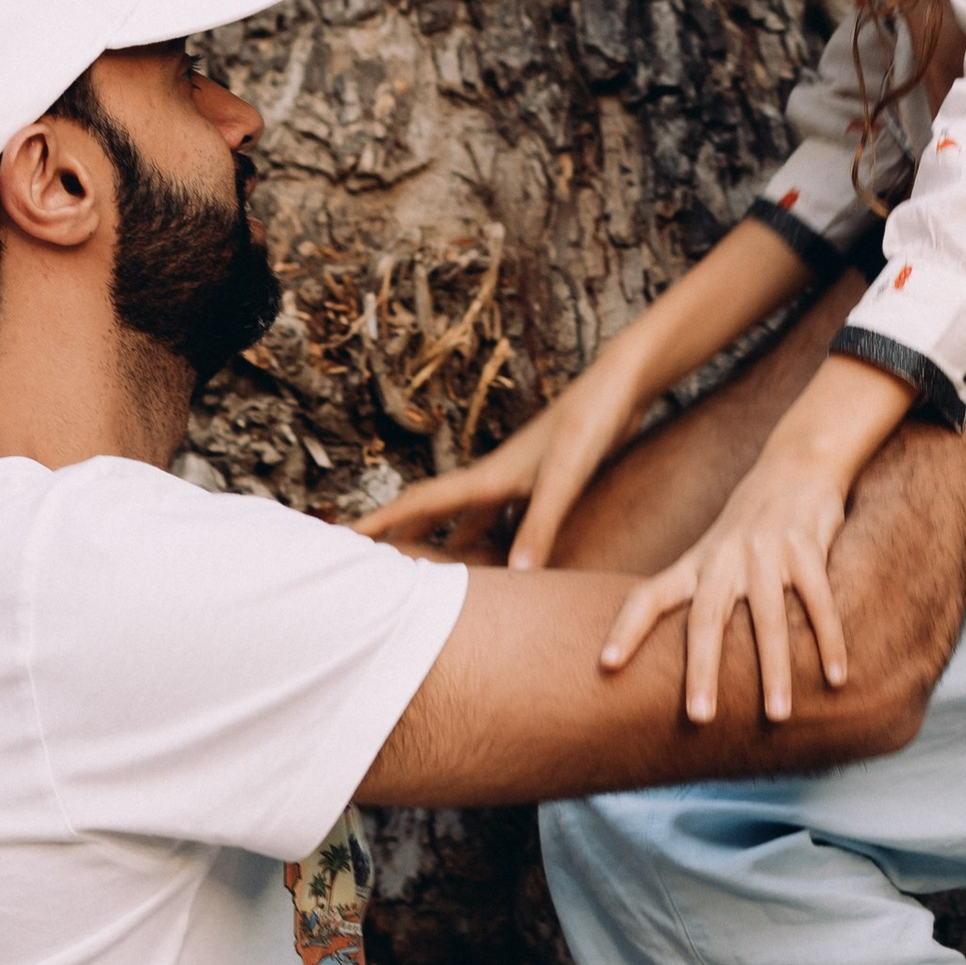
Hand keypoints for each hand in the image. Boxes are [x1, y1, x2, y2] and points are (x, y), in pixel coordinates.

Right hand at [370, 341, 644, 570]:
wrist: (624, 385)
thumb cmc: (593, 423)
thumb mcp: (566, 478)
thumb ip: (540, 526)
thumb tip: (515, 579)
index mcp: (490, 477)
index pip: (422, 503)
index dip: (382, 523)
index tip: (342, 541)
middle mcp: (497, 477)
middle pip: (438, 513)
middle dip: (404, 537)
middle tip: (373, 565)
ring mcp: (521, 479)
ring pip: (473, 521)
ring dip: (451, 545)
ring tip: (433, 575)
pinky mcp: (548, 481)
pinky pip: (508, 520)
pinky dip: (498, 542)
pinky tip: (508, 561)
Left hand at [599, 439, 852, 726]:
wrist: (798, 461)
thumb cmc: (750, 523)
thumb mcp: (715, 552)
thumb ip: (700, 595)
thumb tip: (671, 658)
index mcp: (697, 563)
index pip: (650, 596)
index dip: (626, 629)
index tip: (606, 665)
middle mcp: (725, 557)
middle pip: (706, 618)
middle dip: (701, 670)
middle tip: (698, 718)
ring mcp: (766, 551)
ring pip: (768, 619)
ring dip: (773, 670)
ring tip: (776, 715)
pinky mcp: (806, 546)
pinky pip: (819, 601)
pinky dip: (829, 641)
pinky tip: (836, 678)